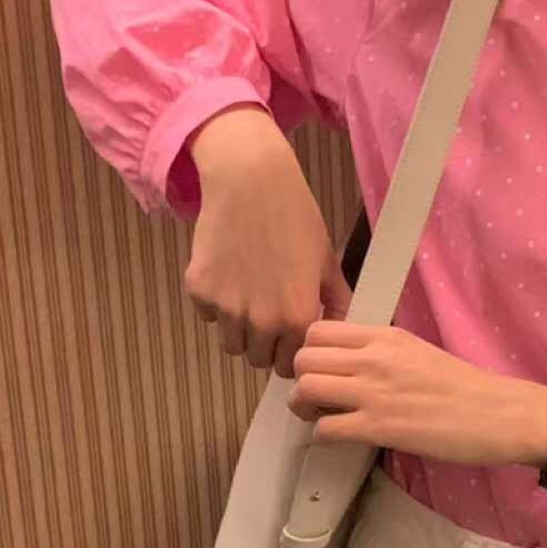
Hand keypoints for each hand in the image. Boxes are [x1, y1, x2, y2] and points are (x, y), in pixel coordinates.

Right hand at [184, 107, 351, 378]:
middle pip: (258, 360)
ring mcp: (226, 308)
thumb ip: (337, 301)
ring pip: (231, 343)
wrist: (250, 180)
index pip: (289, 366)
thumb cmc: (294, 216)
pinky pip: (209, 315)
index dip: (289, 353)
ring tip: (250, 296)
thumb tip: (346, 328)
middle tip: (269, 316)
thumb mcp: (326, 260)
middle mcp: (261, 321)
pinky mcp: (200, 291)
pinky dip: (216, 304)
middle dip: (265, 345)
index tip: (288, 339)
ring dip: (240, 329)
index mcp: (296, 318)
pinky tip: (231, 273)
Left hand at [288, 321, 546, 467]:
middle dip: (302, 380)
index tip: (324, 369)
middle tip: (319, 397)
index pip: (319, 330)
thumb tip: (353, 365)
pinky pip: (325, 429)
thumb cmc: (466, 389)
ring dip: (306, 407)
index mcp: (385, 337)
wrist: (498, 414)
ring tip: (324, 417)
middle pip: (304, 357)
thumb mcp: (419, 352)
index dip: (311, 352)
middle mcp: (374, 359)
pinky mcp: (379, 428)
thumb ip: (383, 353)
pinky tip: (341, 437)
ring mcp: (374, 393)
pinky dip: (324, 435)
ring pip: (306, 389)